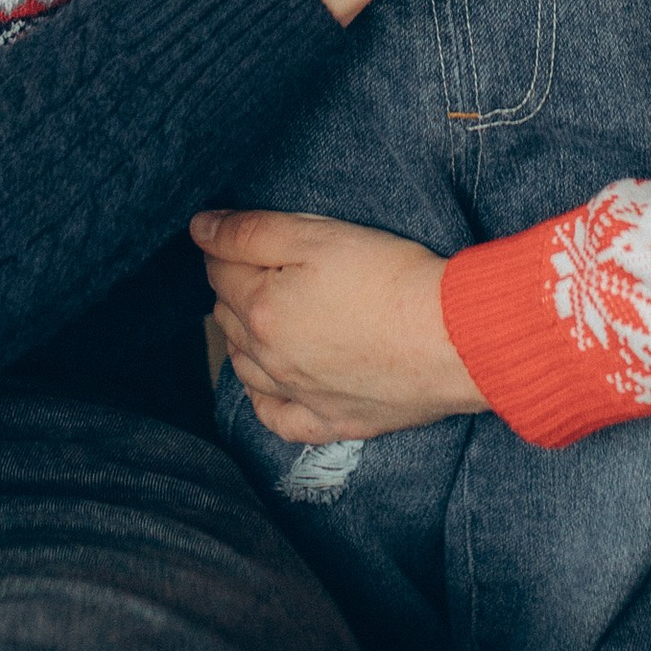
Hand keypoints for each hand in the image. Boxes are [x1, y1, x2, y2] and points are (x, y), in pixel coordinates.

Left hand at [192, 209, 486, 440]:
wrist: (452, 338)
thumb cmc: (390, 277)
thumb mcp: (317, 234)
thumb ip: (251, 231)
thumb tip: (198, 229)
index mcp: (261, 308)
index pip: (220, 270)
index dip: (223, 246)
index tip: (235, 234)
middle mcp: (270, 358)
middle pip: (229, 317)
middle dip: (233, 288)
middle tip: (255, 266)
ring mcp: (300, 394)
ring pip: (247, 367)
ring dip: (243, 339)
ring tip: (260, 315)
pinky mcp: (334, 421)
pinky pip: (279, 419)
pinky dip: (265, 400)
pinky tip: (269, 384)